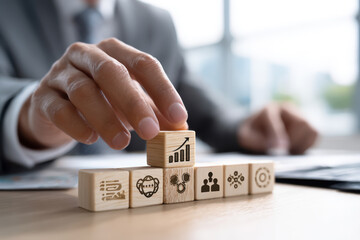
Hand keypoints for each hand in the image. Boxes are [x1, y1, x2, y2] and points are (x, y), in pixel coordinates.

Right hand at [18, 38, 187, 149]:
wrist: (56, 105)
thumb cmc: (101, 99)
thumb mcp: (129, 102)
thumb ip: (154, 112)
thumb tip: (180, 129)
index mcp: (114, 51)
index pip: (143, 64)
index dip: (163, 90)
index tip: (179, 117)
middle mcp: (86, 55)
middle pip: (111, 72)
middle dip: (134, 103)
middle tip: (151, 132)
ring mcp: (61, 73)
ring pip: (83, 90)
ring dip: (106, 119)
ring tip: (122, 143)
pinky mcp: (43, 96)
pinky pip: (59, 109)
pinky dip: (77, 125)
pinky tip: (91, 139)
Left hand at [237, 103, 317, 154]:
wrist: (255, 130)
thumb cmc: (251, 134)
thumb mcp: (246, 137)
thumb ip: (257, 141)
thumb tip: (278, 147)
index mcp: (268, 110)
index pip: (276, 120)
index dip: (278, 135)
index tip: (280, 149)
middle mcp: (287, 109)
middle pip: (302, 123)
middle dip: (294, 141)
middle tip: (284, 151)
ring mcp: (298, 115)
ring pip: (312, 130)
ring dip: (302, 144)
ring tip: (289, 151)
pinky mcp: (306, 124)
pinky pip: (315, 135)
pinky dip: (306, 145)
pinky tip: (294, 149)